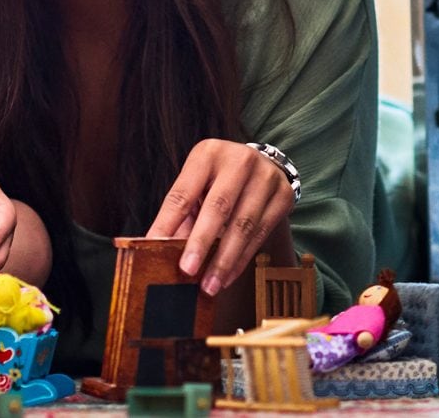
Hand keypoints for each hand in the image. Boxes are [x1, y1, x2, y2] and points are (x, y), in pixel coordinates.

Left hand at [145, 138, 295, 295]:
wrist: (263, 165)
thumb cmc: (220, 180)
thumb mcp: (198, 185)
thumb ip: (182, 214)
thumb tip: (159, 248)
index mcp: (207, 154)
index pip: (183, 192)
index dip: (167, 221)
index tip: (155, 246)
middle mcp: (239, 160)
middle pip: (218, 207)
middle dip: (201, 242)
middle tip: (188, 270)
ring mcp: (266, 177)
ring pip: (243, 225)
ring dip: (224, 260)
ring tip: (209, 284)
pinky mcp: (283, 195)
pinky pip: (260, 234)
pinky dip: (241, 259)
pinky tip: (227, 276)